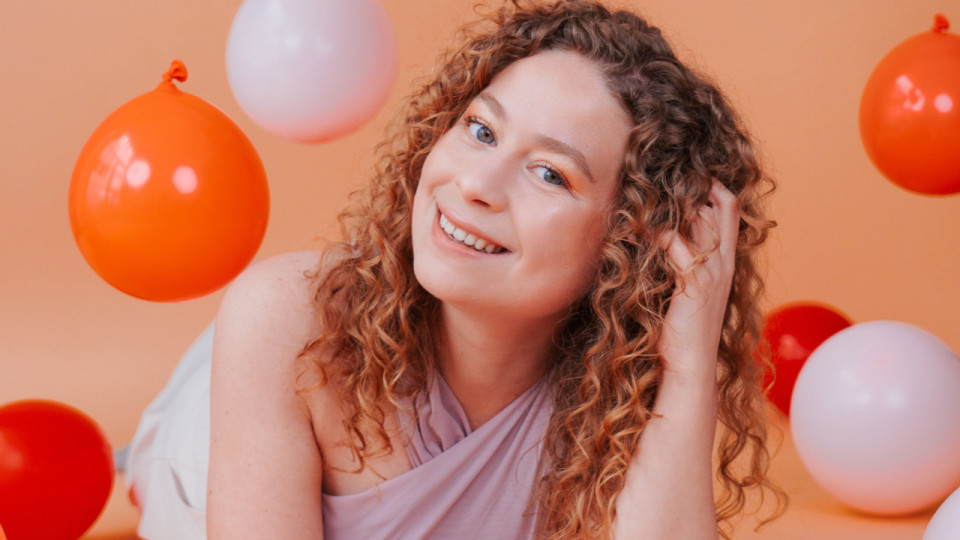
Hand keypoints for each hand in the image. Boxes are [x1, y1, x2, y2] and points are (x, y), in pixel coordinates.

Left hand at [658, 181, 739, 375]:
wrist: (690, 365)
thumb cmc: (684, 330)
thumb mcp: (689, 290)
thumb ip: (683, 264)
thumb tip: (663, 239)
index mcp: (725, 262)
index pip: (730, 209)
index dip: (714, 186)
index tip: (692, 173)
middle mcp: (723, 262)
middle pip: (716, 207)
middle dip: (693, 187)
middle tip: (663, 176)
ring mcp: (711, 271)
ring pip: (697, 220)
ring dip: (669, 206)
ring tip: (644, 196)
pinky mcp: (693, 283)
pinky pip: (673, 245)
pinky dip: (652, 234)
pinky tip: (633, 232)